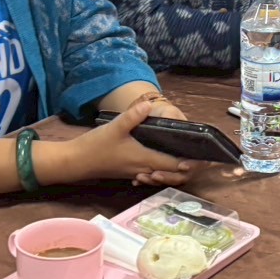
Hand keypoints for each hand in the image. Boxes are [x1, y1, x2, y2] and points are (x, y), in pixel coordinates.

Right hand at [42, 100, 199, 188]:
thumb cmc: (95, 146)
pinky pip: (150, 173)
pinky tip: (159, 161)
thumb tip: (149, 103)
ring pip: (161, 174)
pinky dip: (159, 170)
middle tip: (199, 158)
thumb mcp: (114, 127)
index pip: (174, 164)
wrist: (75, 163)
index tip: (204, 158)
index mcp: (144, 159)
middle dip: (186, 168)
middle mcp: (143, 169)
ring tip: (185, 158)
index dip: (190, 163)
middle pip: (171, 173)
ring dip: (173, 170)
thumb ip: (132, 116)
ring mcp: (136, 172)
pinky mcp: (128, 171)